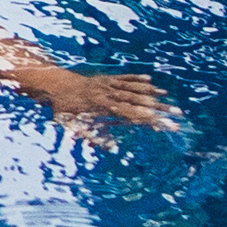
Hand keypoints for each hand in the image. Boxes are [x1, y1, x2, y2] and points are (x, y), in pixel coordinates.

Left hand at [8, 61, 174, 138]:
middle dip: (157, 107)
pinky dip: (138, 79)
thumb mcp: (72, 125)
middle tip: (174, 112)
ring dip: (152, 92)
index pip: (130, 114)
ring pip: (134, 88)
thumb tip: (110, 148)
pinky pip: (125, 77)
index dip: (146, 118)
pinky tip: (151, 80)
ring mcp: (108, 84)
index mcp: (103, 106)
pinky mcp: (105, 77)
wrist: (53, 83)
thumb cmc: (63, 108)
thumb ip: (91, 136)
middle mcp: (108, 93)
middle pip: (137, 101)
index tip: (161, 122)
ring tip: (168, 97)